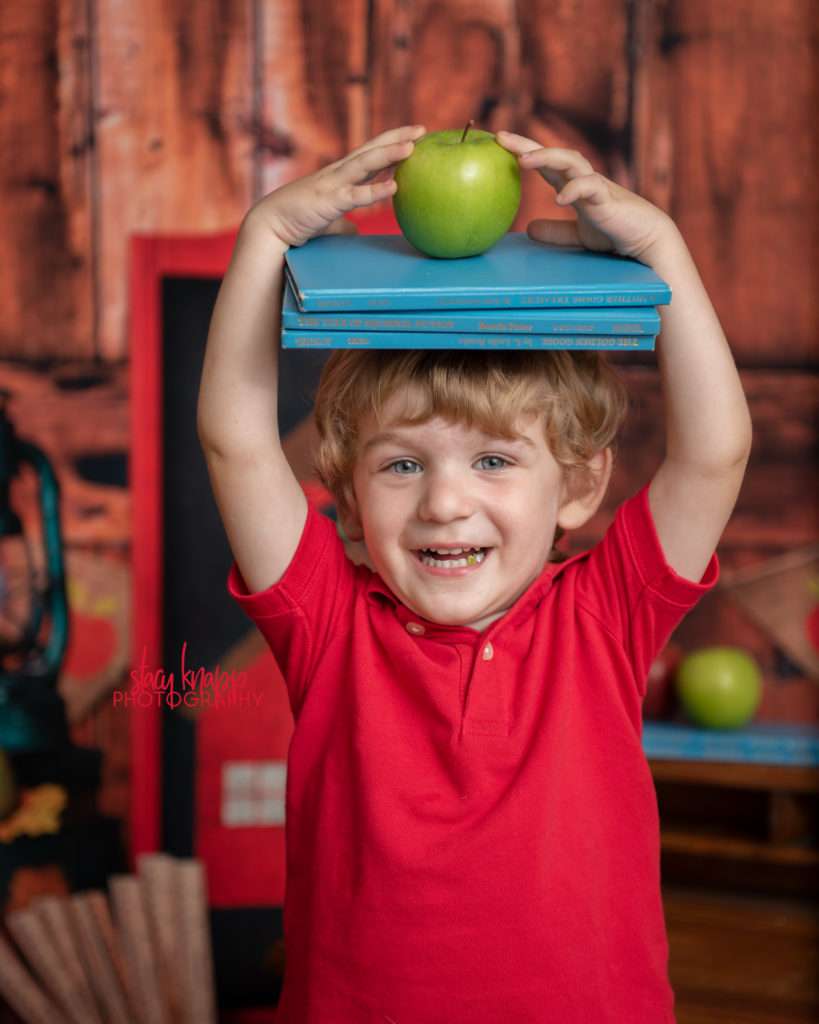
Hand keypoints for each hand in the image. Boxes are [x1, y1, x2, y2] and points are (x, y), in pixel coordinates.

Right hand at [246, 124, 426, 247]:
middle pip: (371, 150)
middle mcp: (338, 174)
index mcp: (339, 175)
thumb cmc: (296, 220)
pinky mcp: (328, 202)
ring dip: (388, 155)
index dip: (390, 143)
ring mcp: (332, 185)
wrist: (270, 225)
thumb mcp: (326, 220)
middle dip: (396, 138)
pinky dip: (374, 190)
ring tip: (411, 148)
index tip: (413, 135)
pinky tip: (393, 187)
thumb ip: (342, 223)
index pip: (369, 153)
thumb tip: (355, 232)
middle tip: (421, 129)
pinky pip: (355, 196)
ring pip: (365, 164)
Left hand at [495, 130, 677, 263]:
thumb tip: (529, 228)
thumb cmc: (615, 232)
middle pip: (553, 154)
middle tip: (502, 138)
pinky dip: (574, 190)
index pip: (545, 163)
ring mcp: (596, 186)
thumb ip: (555, 231)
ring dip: (547, 158)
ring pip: (571, 161)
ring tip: (524, 161)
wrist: (647, 239)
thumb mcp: (579, 234)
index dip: (523, 151)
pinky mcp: (608, 199)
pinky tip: (559, 199)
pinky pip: (590, 187)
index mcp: (574, 185)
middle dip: (528, 145)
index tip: (498, 141)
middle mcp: (583, 179)